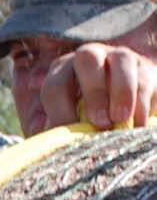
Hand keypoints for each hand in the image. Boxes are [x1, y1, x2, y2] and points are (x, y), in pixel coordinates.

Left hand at [28, 41, 156, 133]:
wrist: (120, 111)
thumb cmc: (82, 121)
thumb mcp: (65, 123)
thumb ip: (57, 129)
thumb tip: (54, 142)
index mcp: (62, 71)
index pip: (55, 85)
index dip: (61, 109)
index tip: (71, 131)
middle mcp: (90, 57)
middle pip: (88, 58)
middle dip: (93, 90)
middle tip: (100, 121)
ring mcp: (120, 58)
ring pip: (122, 61)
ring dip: (122, 92)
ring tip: (121, 120)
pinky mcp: (146, 69)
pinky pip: (146, 78)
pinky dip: (141, 102)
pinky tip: (137, 123)